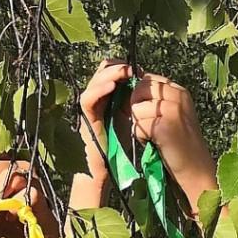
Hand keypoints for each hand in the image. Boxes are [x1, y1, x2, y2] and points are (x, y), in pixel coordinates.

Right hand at [77, 59, 132, 193]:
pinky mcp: (86, 120)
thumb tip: (150, 88)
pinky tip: (111, 86)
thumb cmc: (121, 147)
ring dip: (109, 75)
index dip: (122, 68)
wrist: (107, 170)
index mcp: (108, 99)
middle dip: (116, 67)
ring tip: (124, 72)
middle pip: (100, 74)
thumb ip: (136, 104)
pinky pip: (88, 100)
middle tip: (131, 68)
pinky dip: (99, 90)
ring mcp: (90, 110)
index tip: (139, 70)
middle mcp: (97, 101)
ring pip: (93, 83)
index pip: (110, 75)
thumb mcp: (133, 120)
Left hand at [127, 73, 217, 205]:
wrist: (196, 169)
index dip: (141, 96)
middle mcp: (178, 96)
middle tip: (150, 125)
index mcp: (180, 91)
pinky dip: (141, 137)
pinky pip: (138, 126)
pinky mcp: (165, 127)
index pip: (148, 80)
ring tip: (155, 136)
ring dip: (140, 125)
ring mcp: (173, 110)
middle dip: (137, 107)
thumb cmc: (180, 144)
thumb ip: (157, 99)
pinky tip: (155, 143)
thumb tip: (132, 87)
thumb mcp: (173, 114)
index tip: (150, 113)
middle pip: (140, 89)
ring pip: (136, 108)